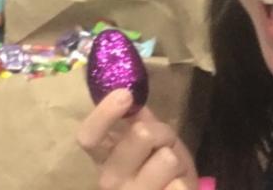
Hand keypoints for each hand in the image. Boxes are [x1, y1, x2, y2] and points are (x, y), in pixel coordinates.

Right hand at [77, 89, 198, 189]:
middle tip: (165, 146)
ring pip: (167, 158)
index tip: (125, 95)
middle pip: (141, 135)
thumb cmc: (157, 169)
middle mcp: (110, 180)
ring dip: (177, 161)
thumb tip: (132, 91)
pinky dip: (183, 183)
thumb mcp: (149, 142)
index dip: (104, 113)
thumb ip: (139, 120)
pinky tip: (175, 188)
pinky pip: (180, 186)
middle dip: (162, 133)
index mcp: (103, 158)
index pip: (89, 136)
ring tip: (172, 172)